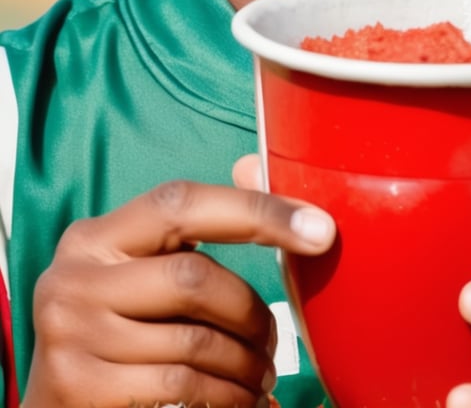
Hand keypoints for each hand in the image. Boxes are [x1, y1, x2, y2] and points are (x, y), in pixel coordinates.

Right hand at [23, 180, 334, 407]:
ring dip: (245, 366)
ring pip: (195, 342)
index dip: (257, 211)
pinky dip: (227, 398)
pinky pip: (181, 387)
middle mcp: (73, 278)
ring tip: (260, 377)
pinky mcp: (79, 388)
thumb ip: (195, 230)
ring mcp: (71, 335)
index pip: (182, 203)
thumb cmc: (119, 332)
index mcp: (94, 236)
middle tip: (274, 344)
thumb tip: (257, 165)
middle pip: (195, 277)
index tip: (321, 230)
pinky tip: (240, 401)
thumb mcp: (143, 273)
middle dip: (251, 312)